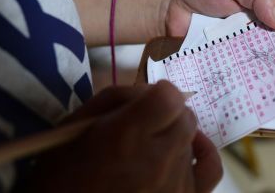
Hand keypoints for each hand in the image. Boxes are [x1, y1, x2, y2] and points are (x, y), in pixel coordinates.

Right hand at [29, 81, 222, 192]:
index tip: (148, 100)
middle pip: (185, 116)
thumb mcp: (76, 126)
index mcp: (126, 139)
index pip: (169, 98)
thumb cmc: (61, 176)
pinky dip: (204, 152)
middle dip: (167, 113)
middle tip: (146, 123)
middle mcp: (158, 162)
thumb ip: (117, 99)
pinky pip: (212, 168)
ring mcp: (176, 185)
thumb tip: (150, 91)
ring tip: (151, 145)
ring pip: (192, 137)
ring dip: (174, 134)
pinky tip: (190, 147)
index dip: (160, 93)